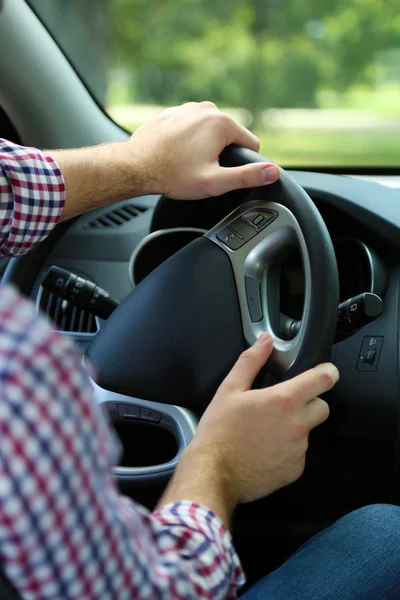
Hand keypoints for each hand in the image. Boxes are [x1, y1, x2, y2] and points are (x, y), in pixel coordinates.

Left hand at [129, 101, 279, 198]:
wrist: (136, 166)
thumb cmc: (173, 175)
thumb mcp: (215, 182)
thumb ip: (246, 176)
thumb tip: (273, 172)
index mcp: (222, 123)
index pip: (250, 145)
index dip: (241, 164)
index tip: (222, 174)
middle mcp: (207, 108)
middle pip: (229, 137)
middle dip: (220, 154)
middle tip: (201, 171)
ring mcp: (188, 108)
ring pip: (210, 133)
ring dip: (204, 147)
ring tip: (187, 163)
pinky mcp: (173, 112)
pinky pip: (191, 128)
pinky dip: (188, 141)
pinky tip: (175, 155)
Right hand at [158, 333, 338, 524]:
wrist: (213, 473)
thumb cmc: (219, 431)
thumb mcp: (229, 389)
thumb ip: (251, 361)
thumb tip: (264, 341)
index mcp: (283, 400)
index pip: (323, 379)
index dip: (328, 372)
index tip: (326, 372)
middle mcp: (297, 425)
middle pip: (322, 406)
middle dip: (309, 402)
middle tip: (285, 405)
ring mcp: (298, 449)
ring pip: (309, 431)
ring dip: (295, 427)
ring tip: (267, 430)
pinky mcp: (295, 470)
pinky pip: (299, 454)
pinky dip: (287, 450)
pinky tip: (266, 449)